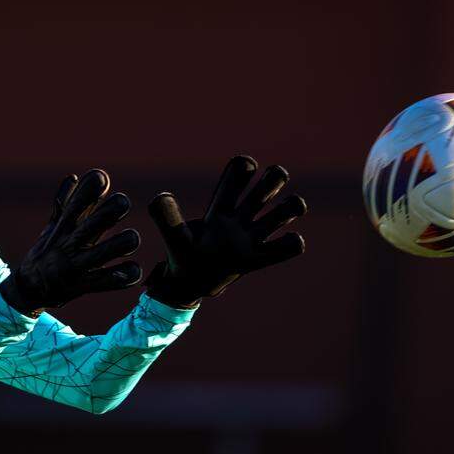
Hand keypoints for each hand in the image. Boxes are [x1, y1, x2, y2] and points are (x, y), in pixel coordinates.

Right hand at [0, 169, 141, 315]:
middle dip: (112, 209)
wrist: (28, 290)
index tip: (102, 179)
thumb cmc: (46, 253)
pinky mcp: (82, 286)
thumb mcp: (53, 227)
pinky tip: (133, 268)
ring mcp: (75, 266)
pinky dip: (123, 276)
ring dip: (122, 243)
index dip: (90, 186)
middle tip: (122, 204)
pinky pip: (106, 282)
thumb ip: (65, 202)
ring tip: (130, 239)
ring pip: (102, 253)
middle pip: (93, 222)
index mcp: (64, 227)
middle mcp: (69, 244)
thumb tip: (74, 177)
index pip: (75, 201)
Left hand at [144, 155, 305, 308]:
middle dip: (276, 177)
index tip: (246, 170)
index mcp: (221, 208)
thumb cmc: (182, 256)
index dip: (245, 167)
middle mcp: (239, 219)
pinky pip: (287, 248)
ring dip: (292, 206)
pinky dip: (293, 243)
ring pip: (285, 211)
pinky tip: (288, 242)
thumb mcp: (174, 237)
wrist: (187, 287)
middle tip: (269, 188)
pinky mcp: (257, 260)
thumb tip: (160, 196)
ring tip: (288, 211)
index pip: (239, 174)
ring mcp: (251, 238)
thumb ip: (166, 217)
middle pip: (269, 184)